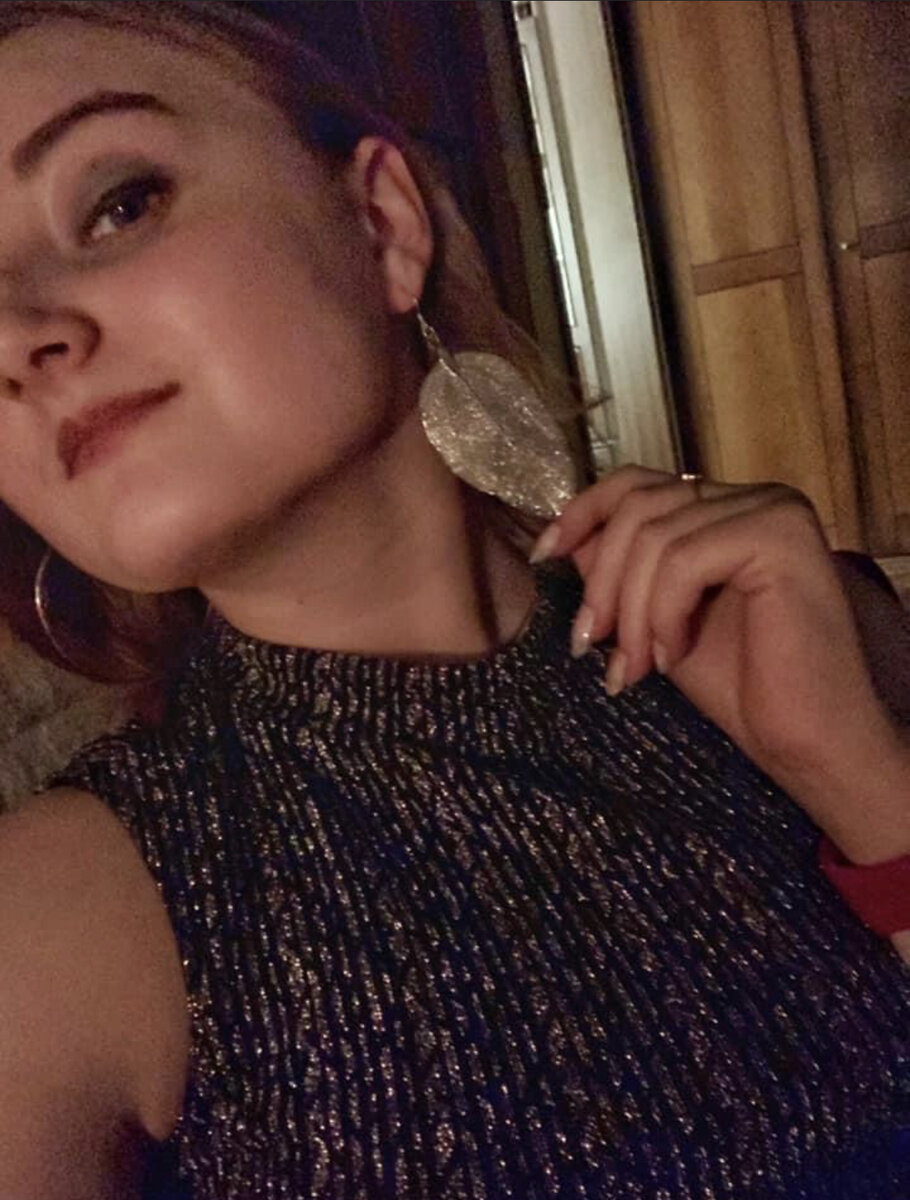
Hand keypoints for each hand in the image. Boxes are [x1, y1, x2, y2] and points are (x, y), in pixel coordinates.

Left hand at [530, 465, 909, 860]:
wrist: (802, 741)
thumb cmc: (736, 686)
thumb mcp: (652, 616)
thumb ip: (620, 570)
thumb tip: (565, 539)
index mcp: (724, 508)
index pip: (635, 483)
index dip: (582, 512)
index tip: (544, 557)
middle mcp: (752, 496)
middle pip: (637, 507)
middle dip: (601, 581)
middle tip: (588, 644)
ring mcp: (771, 509)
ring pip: (654, 536)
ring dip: (629, 610)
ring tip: (634, 666)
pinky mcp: (781, 535)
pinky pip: (684, 559)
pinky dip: (663, 612)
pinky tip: (672, 655)